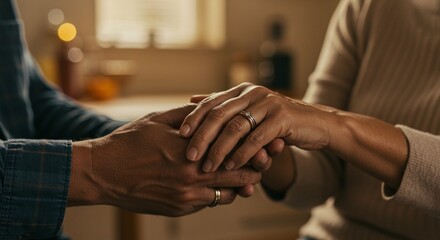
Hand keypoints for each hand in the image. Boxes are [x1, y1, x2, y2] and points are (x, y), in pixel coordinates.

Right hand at [68, 104, 261, 216]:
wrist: (102, 173)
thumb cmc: (128, 142)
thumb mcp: (159, 120)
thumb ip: (190, 114)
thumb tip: (213, 106)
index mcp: (192, 150)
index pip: (237, 151)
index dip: (255, 148)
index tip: (263, 144)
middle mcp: (193, 177)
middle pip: (240, 177)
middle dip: (254, 169)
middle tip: (261, 161)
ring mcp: (186, 197)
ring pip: (227, 195)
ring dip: (236, 185)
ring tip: (240, 173)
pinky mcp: (178, 209)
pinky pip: (207, 203)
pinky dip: (215, 193)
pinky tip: (212, 181)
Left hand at [187, 93, 284, 171]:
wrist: (316, 124)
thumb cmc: (277, 121)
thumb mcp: (251, 110)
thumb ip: (225, 106)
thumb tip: (193, 99)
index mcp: (242, 90)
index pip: (212, 103)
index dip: (195, 118)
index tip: (180, 135)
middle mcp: (253, 93)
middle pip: (220, 114)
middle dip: (202, 136)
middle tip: (190, 155)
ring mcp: (268, 103)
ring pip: (236, 127)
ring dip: (220, 149)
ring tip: (209, 166)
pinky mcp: (282, 118)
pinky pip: (257, 138)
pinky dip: (242, 154)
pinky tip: (232, 166)